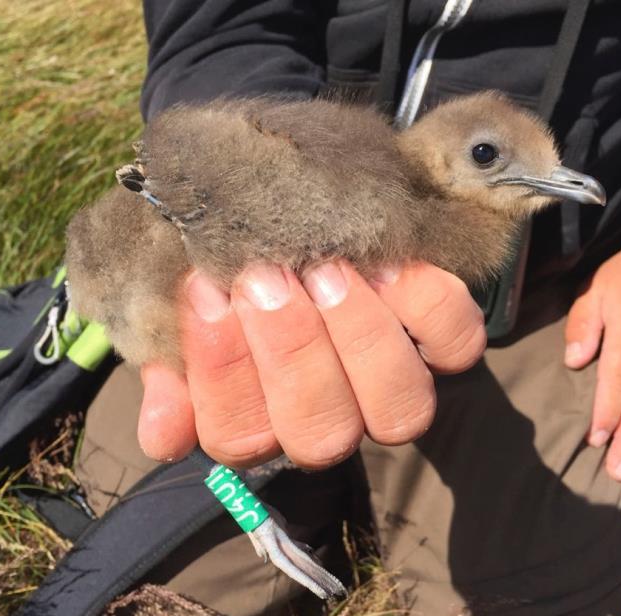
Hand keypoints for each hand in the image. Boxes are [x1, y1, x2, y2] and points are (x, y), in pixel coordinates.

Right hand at [136, 260, 486, 468]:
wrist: (275, 174)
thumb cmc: (217, 242)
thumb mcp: (171, 287)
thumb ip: (168, 359)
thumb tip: (164, 434)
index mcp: (254, 415)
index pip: (239, 436)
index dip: (222, 376)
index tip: (204, 293)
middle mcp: (328, 416)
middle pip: (321, 435)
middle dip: (291, 357)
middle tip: (267, 278)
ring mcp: (389, 384)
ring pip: (398, 411)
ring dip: (360, 340)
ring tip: (326, 269)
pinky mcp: (442, 342)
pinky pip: (456, 344)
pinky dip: (429, 306)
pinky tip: (390, 265)